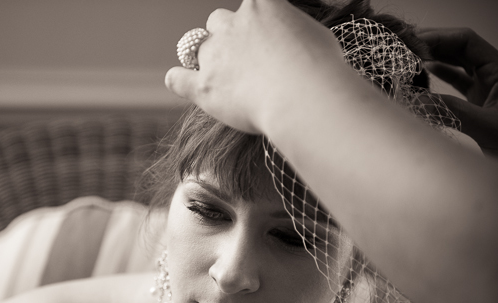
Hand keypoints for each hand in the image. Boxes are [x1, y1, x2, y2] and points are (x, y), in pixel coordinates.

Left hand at [164, 0, 345, 134]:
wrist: (302, 98)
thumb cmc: (320, 69)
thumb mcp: (314, 35)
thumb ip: (292, 33)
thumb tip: (290, 41)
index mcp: (261, 5)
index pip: (252, 1)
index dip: (255, 16)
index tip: (259, 28)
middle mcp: (232, 25)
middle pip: (218, 20)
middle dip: (227, 35)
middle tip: (244, 56)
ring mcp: (214, 56)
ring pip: (198, 47)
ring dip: (208, 57)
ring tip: (221, 75)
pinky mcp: (203, 87)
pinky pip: (178, 78)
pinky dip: (178, 79)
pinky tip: (178, 80)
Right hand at [418, 27, 497, 163]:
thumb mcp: (486, 129)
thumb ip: (450, 111)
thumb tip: (415, 98)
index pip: (467, 42)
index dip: (438, 39)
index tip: (413, 44)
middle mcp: (497, 75)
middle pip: (461, 48)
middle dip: (434, 45)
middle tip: (405, 46)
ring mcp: (490, 87)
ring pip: (460, 63)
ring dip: (436, 58)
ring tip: (410, 57)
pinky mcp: (483, 101)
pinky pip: (460, 80)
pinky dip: (442, 74)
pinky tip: (426, 73)